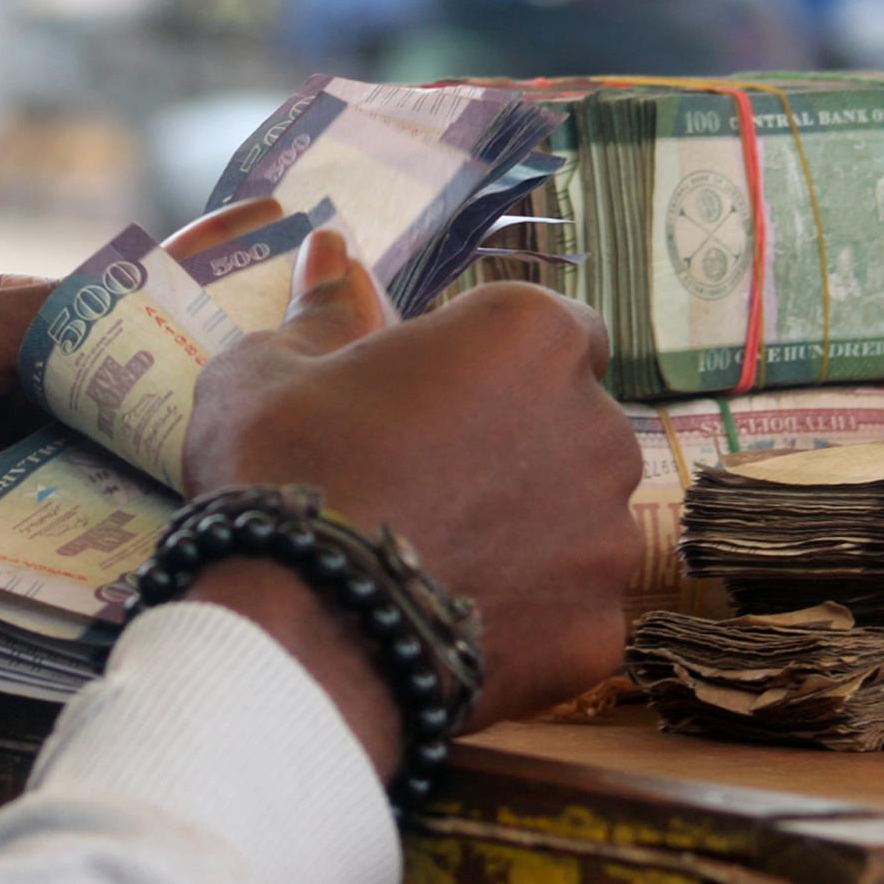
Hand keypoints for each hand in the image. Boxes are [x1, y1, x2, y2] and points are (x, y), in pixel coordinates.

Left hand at [0, 201, 285, 684]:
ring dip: (207, 482)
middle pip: (167, 411)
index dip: (213, 287)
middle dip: (235, 398)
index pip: (142, 317)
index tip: (298, 250)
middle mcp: (59, 428)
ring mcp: (55, 507)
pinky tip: (226, 548)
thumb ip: (50, 318)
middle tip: (325, 385)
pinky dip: (160, 562)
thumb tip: (159, 303)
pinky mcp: (43, 584)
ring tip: (291, 470)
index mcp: (34, 355)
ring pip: (156, 491)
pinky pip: (117, 572)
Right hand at [184, 231, 641, 769]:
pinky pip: (570, 613)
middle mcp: (599, 426)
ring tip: (438, 566)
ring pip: (581, 526)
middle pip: (574, 430)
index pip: (557, 331)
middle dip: (519, 453)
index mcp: (530, 336)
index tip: (442, 402)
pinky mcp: (599, 631)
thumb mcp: (273, 370)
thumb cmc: (285, 474)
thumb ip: (325, 310)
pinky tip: (453, 626)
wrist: (298, 632)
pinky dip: (527, 620)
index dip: (499, 366)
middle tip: (429, 488)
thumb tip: (331, 251)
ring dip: (531, 537)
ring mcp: (609, 536)